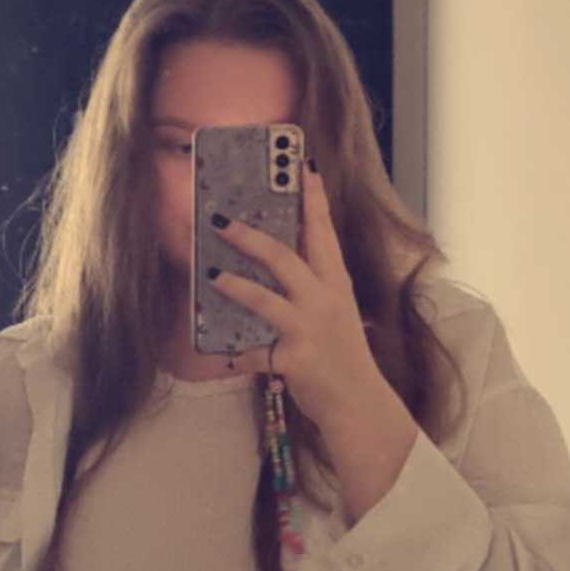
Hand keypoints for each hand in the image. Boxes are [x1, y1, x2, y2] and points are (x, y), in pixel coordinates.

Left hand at [206, 169, 383, 428]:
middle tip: (220, 221)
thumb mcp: (335, 313)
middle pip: (284, 257)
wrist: (359, 404)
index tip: (302, 166)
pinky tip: (224, 355)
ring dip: (234, 285)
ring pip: (264, 299)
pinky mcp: (294, 359)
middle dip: (249, 237)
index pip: (323, 232)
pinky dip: (238, 354)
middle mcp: (324, 300)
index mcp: (335, 284)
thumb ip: (312, 287)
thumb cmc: (342, 356)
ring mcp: (309, 329)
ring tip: (210, 275)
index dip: (312, 199)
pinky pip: (256, 353)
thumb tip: (274, 263)